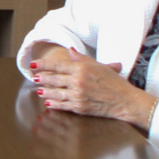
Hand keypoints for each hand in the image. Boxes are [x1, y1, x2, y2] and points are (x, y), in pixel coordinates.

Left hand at [30, 45, 153, 127]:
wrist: (124, 100)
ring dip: (45, 92)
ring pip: (55, 93)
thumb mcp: (99, 66)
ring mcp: (78, 95)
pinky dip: (53, 104)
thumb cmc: (114, 83)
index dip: (43, 65)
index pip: (58, 65)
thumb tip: (70, 51)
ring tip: (39, 90)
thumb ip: (82, 59)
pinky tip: (48, 103)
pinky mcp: (79, 107)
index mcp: (82, 69)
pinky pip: (62, 105)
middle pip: (54, 79)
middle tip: (35, 78)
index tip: (34, 65)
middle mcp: (78, 81)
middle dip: (42, 78)